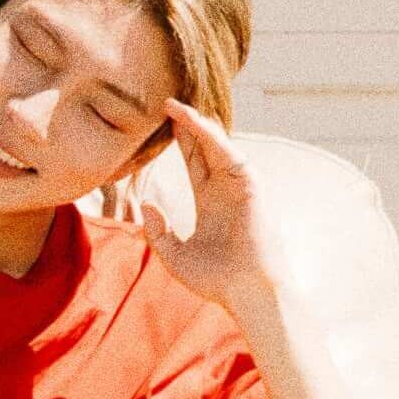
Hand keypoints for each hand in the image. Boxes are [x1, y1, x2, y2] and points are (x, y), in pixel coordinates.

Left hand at [117, 100, 282, 311]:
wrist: (247, 294)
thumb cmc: (216, 281)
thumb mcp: (174, 255)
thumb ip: (158, 231)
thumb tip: (146, 205)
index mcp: (211, 203)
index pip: (194, 163)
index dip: (180, 142)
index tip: (161, 122)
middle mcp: (227, 190)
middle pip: (205, 148)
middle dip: (187, 126)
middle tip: (165, 103)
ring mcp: (240, 188)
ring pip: (217, 146)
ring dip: (197, 125)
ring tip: (173, 105)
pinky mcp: (252, 188)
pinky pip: (230, 155)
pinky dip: (213, 138)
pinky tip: (194, 123)